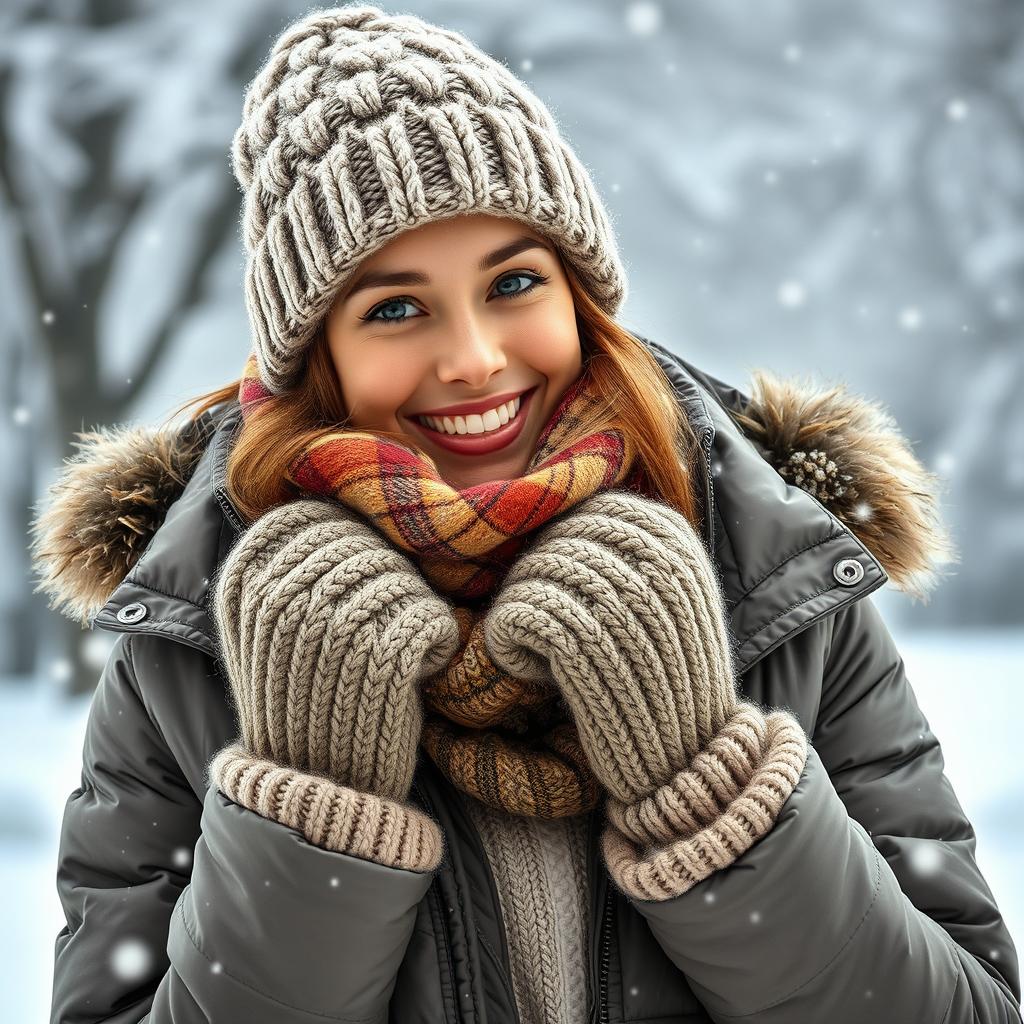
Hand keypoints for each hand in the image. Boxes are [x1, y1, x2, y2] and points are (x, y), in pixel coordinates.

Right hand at [211, 497, 460, 803]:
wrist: (315, 785)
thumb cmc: (302, 698)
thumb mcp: (267, 630)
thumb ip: (287, 568)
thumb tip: (332, 502)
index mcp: (245, 586)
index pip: (312, 518)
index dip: (347, 540)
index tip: (354, 578)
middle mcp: (280, 599)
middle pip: (361, 542)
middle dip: (384, 575)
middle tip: (381, 626)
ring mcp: (328, 625)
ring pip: (398, 575)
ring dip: (410, 608)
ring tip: (394, 650)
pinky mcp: (378, 656)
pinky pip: (426, 613)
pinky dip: (436, 637)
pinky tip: (418, 667)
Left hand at [483, 488, 743, 806]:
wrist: (686, 758)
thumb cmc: (671, 677)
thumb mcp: (676, 599)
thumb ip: (637, 551)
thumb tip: (574, 511)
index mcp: (676, 545)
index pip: (597, 511)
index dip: (568, 541)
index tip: (567, 581)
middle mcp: (651, 564)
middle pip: (561, 540)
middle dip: (539, 574)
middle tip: (539, 618)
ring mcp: (619, 602)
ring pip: (535, 573)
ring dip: (520, 608)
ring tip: (535, 646)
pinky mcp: (583, 645)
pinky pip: (519, 613)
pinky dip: (507, 639)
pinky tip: (525, 666)